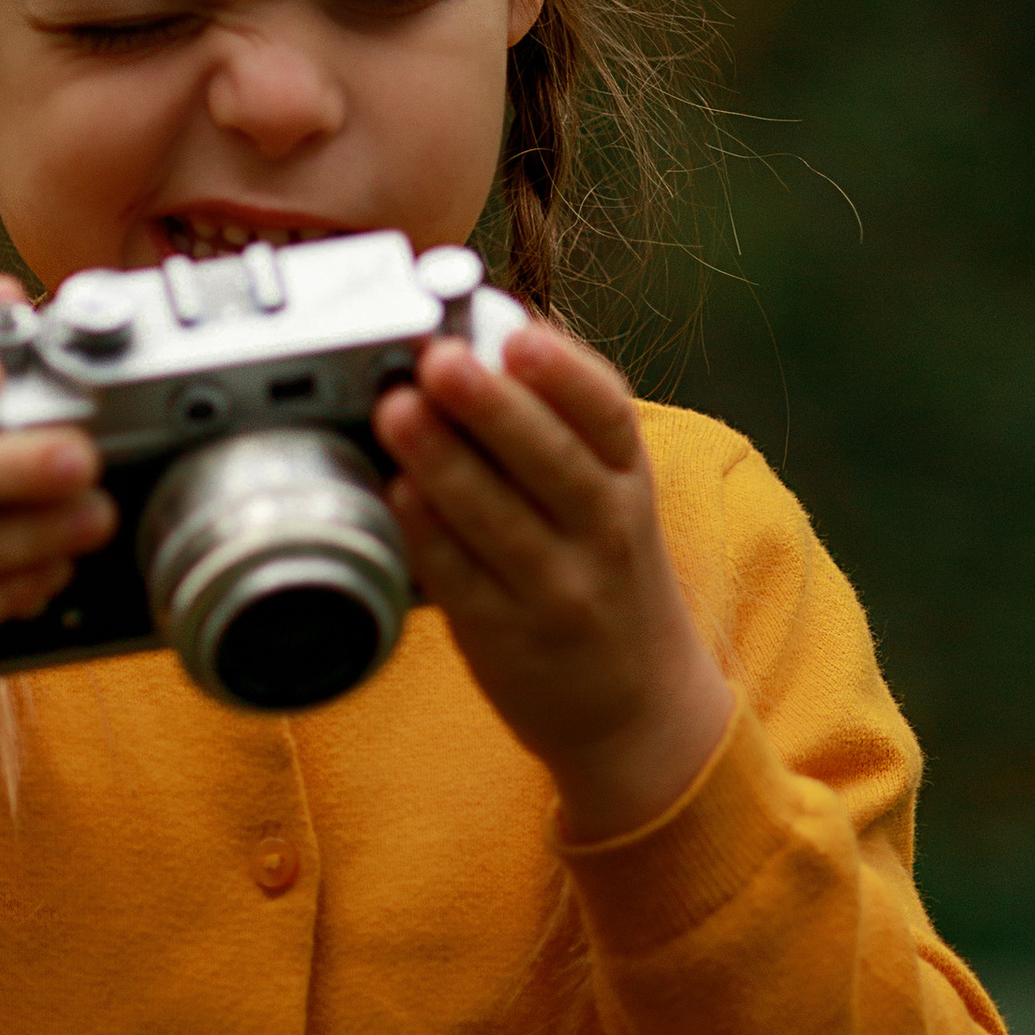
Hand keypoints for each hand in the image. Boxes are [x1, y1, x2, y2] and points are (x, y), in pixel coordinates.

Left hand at [373, 323, 734, 841]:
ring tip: (398, 413)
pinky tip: (396, 497)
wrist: (638, 706)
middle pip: (551, 462)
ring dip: (443, 463)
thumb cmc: (608, 573)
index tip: (520, 335)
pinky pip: (461, 581)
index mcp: (626, 478)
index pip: (608, 415)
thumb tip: (488, 327)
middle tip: (438, 359)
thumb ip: (559, 422)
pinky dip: (428, 537)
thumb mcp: (611, 491)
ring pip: (499, 520)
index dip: (565, 372)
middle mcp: (602, 531)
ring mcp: (557, 589)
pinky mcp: (506, 637)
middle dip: (492, 407)